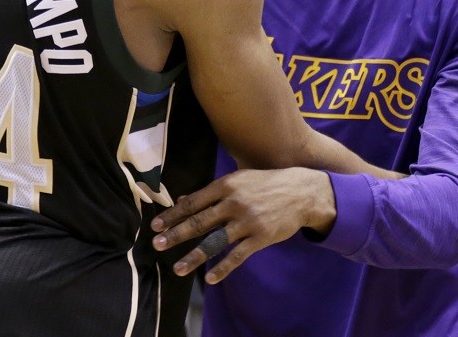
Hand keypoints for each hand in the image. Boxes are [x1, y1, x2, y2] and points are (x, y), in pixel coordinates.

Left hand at [151, 168, 336, 284]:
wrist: (302, 191)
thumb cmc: (266, 184)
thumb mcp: (239, 180)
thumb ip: (212, 192)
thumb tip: (183, 199)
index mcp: (226, 185)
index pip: (193, 202)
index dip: (173, 214)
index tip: (155, 225)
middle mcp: (234, 202)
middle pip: (199, 221)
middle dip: (176, 234)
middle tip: (157, 245)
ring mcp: (248, 221)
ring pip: (215, 241)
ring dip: (194, 257)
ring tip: (177, 269)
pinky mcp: (261, 237)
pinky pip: (238, 255)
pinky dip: (223, 267)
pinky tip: (210, 278)